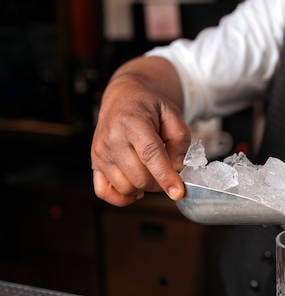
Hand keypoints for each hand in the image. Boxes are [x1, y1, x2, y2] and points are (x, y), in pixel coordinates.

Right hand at [90, 58, 189, 205]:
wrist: (123, 97)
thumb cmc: (150, 107)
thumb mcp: (172, 114)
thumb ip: (180, 140)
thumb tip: (177, 167)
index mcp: (132, 123)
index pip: (150, 155)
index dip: (166, 177)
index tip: (179, 192)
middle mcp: (111, 139)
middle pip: (140, 177)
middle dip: (160, 182)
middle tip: (168, 172)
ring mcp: (100, 153)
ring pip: (126, 188)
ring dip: (144, 188)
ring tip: (151, 172)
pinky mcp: (94, 163)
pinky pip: (105, 193)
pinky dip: (123, 197)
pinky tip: (136, 189)